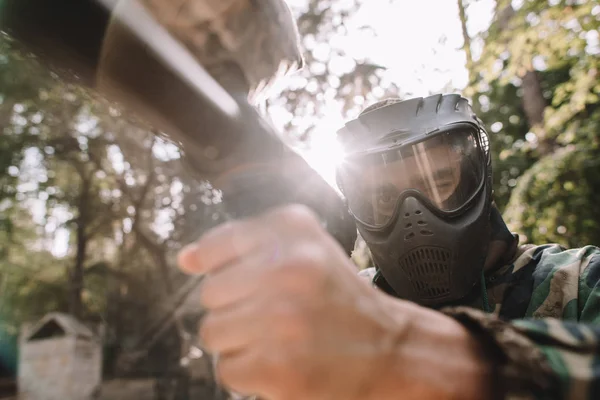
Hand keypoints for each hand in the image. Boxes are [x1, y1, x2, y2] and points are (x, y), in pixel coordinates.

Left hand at [178, 204, 488, 399]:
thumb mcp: (305, 248)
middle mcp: (288, 267)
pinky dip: (248, 371)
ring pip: (212, 332)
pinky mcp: (279, 368)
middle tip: (277, 314)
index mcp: (293, 230)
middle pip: (210, 294)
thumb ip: (243, 244)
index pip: (216, 245)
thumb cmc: (340, 299)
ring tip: (279, 339)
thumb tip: (184, 258)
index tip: (247, 283)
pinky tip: (281, 362)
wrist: (392, 351)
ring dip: (240, 341)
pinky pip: (226, 368)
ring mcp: (282, 319)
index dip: (222, 268)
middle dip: (237, 307)